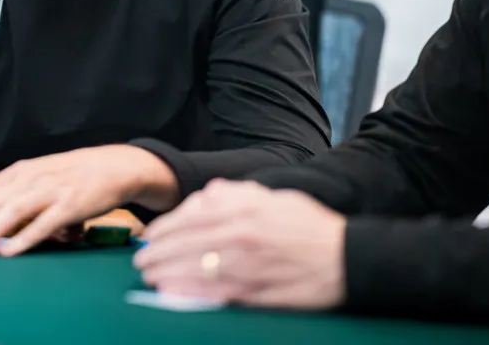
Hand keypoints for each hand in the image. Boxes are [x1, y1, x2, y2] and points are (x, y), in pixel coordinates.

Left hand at [0, 144, 175, 257]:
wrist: (114, 166)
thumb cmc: (73, 176)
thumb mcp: (40, 177)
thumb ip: (17, 194)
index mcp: (21, 171)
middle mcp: (32, 177)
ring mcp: (51, 190)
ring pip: (11, 211)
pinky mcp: (70, 205)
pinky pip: (42, 223)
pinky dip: (23, 238)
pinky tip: (8, 252)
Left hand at [133, 179, 346, 308]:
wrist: (347, 258)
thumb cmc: (310, 225)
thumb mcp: (274, 197)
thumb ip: (238, 194)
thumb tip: (207, 195)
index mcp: (245, 209)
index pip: (192, 217)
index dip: (165, 229)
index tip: (149, 237)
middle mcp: (241, 234)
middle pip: (186, 243)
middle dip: (158, 253)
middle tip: (141, 261)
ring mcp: (247, 264)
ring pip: (194, 267)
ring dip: (166, 272)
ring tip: (149, 276)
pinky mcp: (255, 291)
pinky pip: (213, 292)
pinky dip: (188, 291)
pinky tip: (171, 292)